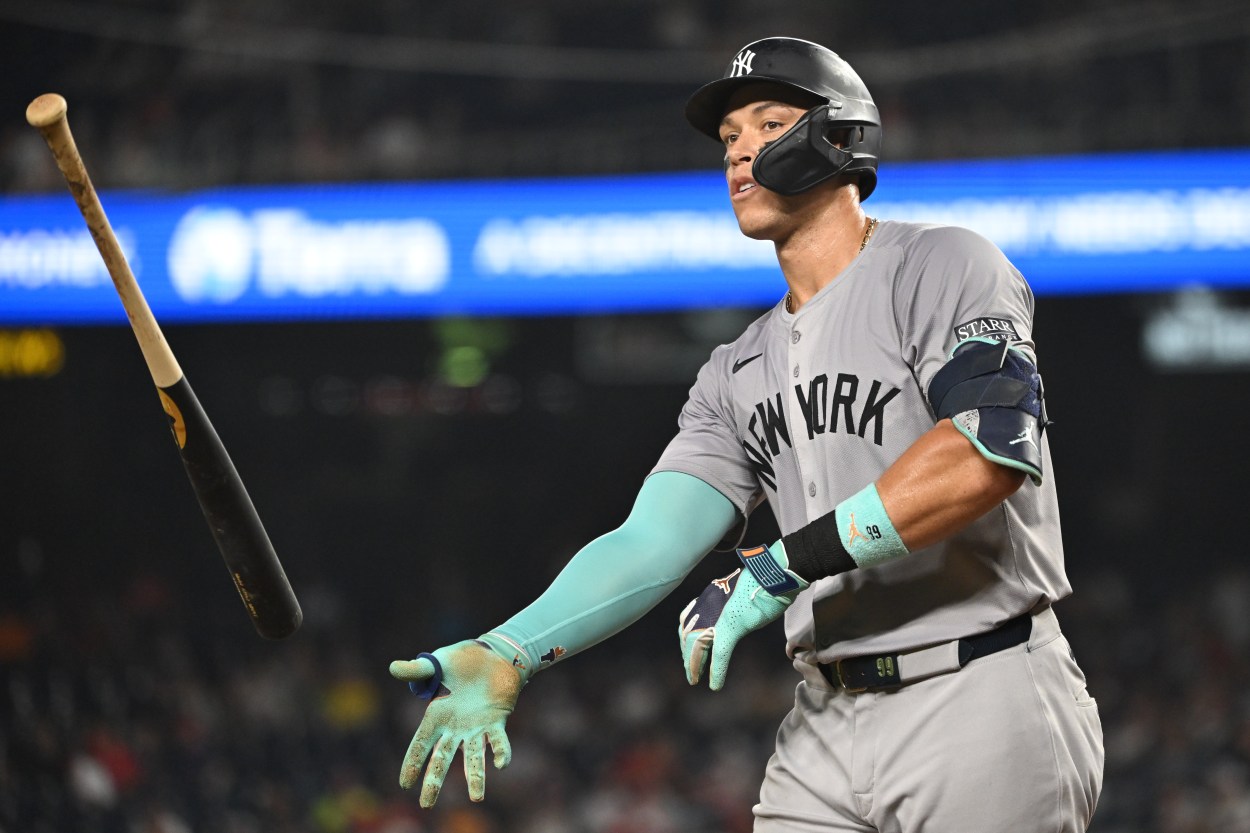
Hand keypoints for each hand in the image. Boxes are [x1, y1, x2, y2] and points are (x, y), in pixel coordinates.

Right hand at [389, 640, 521, 807]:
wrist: (492, 654)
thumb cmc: (460, 660)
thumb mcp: (436, 663)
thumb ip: (417, 670)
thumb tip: (393, 668)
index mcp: (436, 716)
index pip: (420, 745)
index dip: (412, 763)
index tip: (405, 784)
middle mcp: (455, 728)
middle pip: (442, 759)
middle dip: (434, 781)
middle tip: (427, 804)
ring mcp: (476, 727)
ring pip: (473, 758)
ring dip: (475, 777)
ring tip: (477, 798)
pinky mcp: (497, 721)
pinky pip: (498, 740)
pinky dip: (500, 751)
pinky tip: (502, 764)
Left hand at [678, 544, 807, 690]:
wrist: (776, 572)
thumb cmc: (766, 579)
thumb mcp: (741, 591)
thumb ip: (731, 604)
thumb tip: (733, 613)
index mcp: (710, 595)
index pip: (690, 620)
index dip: (686, 638)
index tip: (687, 651)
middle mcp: (709, 604)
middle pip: (689, 634)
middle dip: (687, 655)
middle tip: (689, 672)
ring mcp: (719, 614)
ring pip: (699, 645)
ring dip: (695, 665)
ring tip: (694, 679)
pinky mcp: (732, 626)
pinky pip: (720, 653)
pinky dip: (717, 671)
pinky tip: (713, 685)